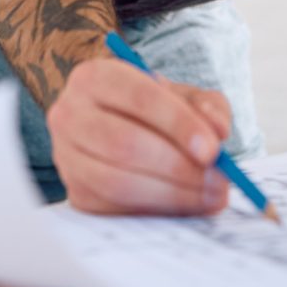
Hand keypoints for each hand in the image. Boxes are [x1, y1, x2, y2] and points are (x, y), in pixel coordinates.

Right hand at [46, 56, 233, 215]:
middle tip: (219, 182)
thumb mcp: (185, 97)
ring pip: (116, 181)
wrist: (120, 129)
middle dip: (177, 166)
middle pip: (123, 143)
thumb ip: (207, 107)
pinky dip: (156, 210)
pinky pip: (115, 208)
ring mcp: (67, 156)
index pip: (139, 97)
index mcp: (96, 77)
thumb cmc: (155, 111)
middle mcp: (70, 113)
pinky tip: (186, 205)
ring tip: (210, 197)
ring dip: (171, 194)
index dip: (178, 124)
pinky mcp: (76, 193)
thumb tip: (217, 131)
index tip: (212, 150)